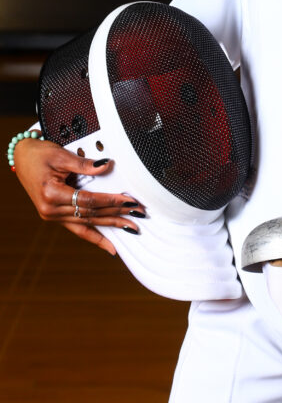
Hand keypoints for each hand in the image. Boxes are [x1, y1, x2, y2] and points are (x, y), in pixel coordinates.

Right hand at [13, 138, 143, 255]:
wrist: (21, 158)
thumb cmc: (39, 155)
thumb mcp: (61, 155)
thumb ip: (85, 164)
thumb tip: (106, 166)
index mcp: (51, 194)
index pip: (88, 200)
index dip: (110, 200)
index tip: (129, 200)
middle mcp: (50, 210)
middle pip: (90, 213)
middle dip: (117, 213)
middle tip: (138, 212)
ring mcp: (52, 216)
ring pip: (87, 223)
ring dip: (111, 225)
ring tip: (131, 228)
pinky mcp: (56, 217)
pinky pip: (78, 229)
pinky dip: (95, 237)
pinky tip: (111, 247)